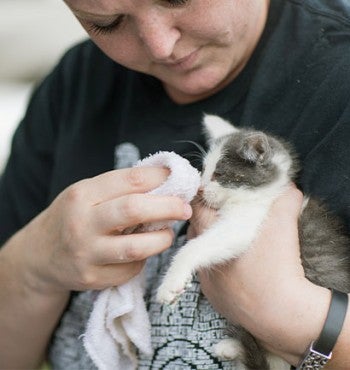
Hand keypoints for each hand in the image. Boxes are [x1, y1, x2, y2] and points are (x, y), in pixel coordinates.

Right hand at [16, 167, 191, 293]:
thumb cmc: (72, 217)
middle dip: (168, 207)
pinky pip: (131, 269)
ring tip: (169, 233)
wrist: (40, 256)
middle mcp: (82, 223)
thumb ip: (120, 188)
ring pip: (137, 247)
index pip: (130, 180)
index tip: (179, 179)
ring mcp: (86, 254)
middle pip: (134, 210)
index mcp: (82, 195)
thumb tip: (165, 181)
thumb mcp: (87, 194)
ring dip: (162, 239)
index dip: (161, 178)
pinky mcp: (93, 278)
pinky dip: (144, 259)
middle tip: (185, 208)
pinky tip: (141, 252)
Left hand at [191, 186, 330, 364]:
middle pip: (195, 231)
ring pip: (199, 254)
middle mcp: (204, 261)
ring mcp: (207, 283)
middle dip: (206, 220)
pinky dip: (217, 267)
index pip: (196, 210)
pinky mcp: (215, 300)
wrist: (285, 314)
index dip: (203, 198)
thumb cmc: (280, 267)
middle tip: (222, 213)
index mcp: (214, 240)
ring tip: (228, 238)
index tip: (212, 193)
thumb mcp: (284, 226)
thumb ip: (285, 201)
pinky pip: (209, 276)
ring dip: (209, 243)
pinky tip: (235, 266)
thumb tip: (290, 189)